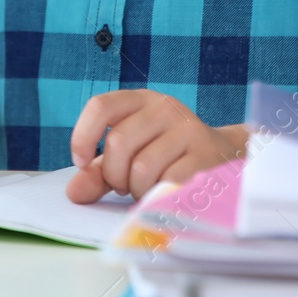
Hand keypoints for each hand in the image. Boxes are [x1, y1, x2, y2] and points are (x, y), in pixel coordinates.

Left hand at [65, 90, 247, 203]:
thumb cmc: (166, 155)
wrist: (223, 157)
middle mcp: (164, 107)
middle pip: (118, 142)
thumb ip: (98, 171)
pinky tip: (164, 193)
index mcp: (140, 100)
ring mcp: (187, 128)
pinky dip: (159, 196)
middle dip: (115, 175)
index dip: (83, 137)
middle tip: (125, 185)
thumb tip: (74, 192)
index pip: (100, 106)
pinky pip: (167, 182)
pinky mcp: (206, 154)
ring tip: (148, 188)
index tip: (83, 162)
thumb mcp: (130, 155)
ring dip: (138, 190)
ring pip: (141, 168)